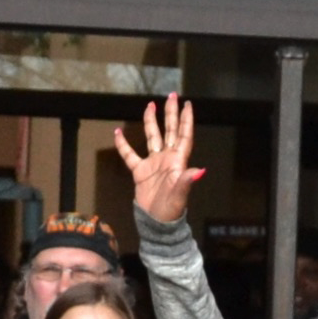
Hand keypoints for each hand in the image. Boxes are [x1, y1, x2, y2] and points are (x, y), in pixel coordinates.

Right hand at [112, 94, 203, 224]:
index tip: (187, 104)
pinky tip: (117, 132)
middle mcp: (167, 158)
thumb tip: (200, 171)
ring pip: (152, 137)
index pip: (183, 135)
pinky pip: (130, 155)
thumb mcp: (180, 194)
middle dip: (171, 113)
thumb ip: (187, 180)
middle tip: (172, 96)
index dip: (186, 120)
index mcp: (178, 161)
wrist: (156, 222)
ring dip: (151, 122)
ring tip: (150, 105)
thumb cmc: (171, 210)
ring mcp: (154, 164)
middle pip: (169, 130)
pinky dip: (123, 144)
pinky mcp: (141, 172)